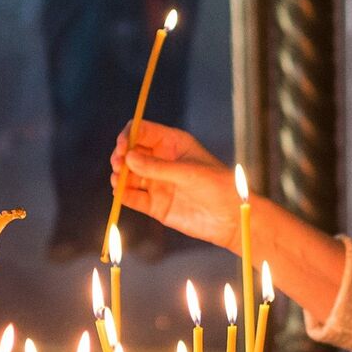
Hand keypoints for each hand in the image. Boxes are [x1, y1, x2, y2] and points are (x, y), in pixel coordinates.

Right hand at [111, 120, 239, 250]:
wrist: (231, 219)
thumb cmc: (219, 187)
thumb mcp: (189, 173)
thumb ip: (158, 167)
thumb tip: (128, 158)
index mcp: (172, 144)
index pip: (143, 131)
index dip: (129, 135)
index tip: (123, 146)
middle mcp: (161, 161)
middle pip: (130, 152)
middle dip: (120, 156)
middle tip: (119, 164)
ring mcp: (157, 183)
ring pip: (128, 175)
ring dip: (119, 176)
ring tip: (120, 180)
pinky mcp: (155, 205)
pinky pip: (132, 197)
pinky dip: (122, 195)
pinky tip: (120, 193)